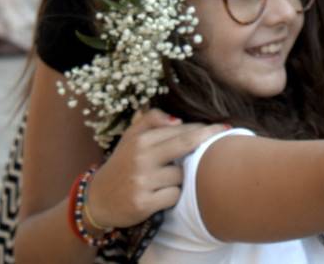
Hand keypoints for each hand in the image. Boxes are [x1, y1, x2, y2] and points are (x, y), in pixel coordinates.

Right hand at [85, 109, 227, 229]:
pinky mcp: (143, 203)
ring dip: (180, 179)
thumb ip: (150, 120)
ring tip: (164, 181)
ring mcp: (142, 181)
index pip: (179, 131)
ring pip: (181, 175)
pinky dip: (171, 197)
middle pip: (185, 145)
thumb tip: (177, 119)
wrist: (97, 200)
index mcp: (140, 141)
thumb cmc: (122, 165)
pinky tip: (159, 196)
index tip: (221, 126)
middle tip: (225, 133)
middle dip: (208, 138)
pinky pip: (174, 196)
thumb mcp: (130, 138)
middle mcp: (140, 158)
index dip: (202, 128)